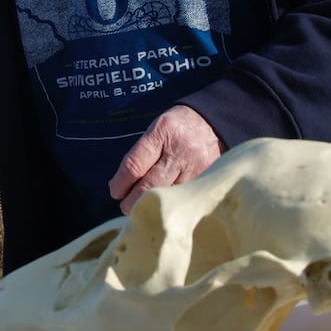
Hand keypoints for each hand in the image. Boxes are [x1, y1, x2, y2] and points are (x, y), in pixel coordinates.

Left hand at [108, 105, 223, 215]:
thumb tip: (124, 182)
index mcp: (162, 133)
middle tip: (125, 207)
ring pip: (167, 196)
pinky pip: (183, 197)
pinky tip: (163, 206)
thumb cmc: (178, 127)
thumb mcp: (158, 129)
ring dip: (151, 206)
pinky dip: (170, 204)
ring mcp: (194, 166)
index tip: (115, 191)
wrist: (215, 122)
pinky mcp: (206, 178)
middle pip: (149, 186)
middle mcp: (178, 150)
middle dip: (132, 202)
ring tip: (142, 208)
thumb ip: (143, 153)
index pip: (134, 165)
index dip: (120, 184)